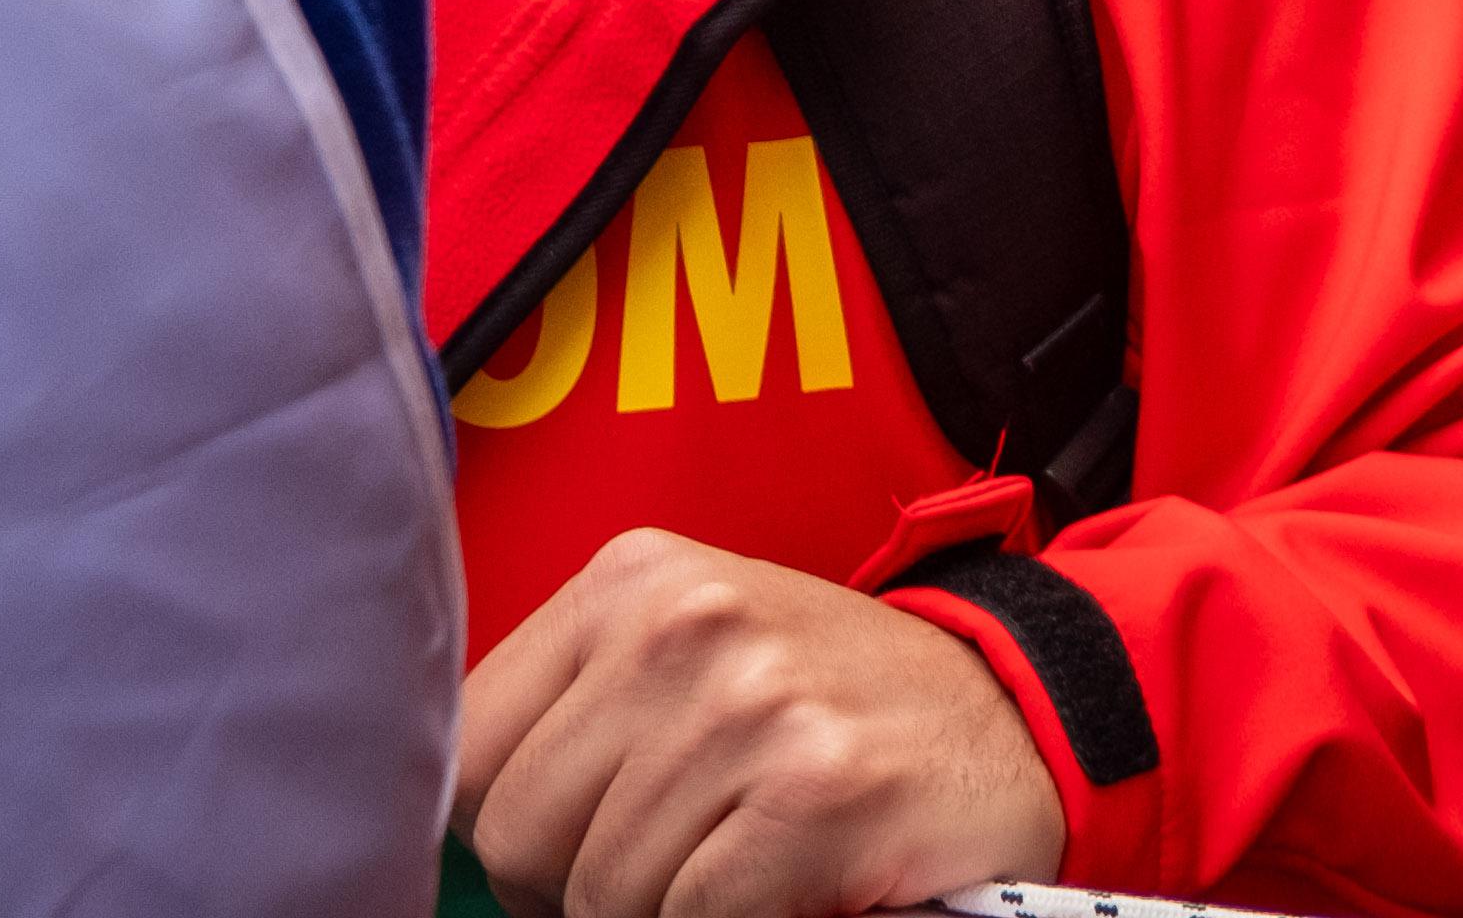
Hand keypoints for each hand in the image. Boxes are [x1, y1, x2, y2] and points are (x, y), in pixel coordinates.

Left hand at [454, 531, 1067, 917]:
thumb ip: (574, 717)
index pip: (470, 753)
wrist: (1020, 721)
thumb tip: (443, 835)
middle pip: (522, 836)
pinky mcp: (816, 788)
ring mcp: (754, 701)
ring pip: (602, 893)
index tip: (594, 834)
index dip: (520, 828)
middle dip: (582, 885)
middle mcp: (688, 622)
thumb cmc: (830, 715)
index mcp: (636, 579)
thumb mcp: (690, 666)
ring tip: (747, 864)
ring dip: (668, 911)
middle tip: (686, 859)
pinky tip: (793, 884)